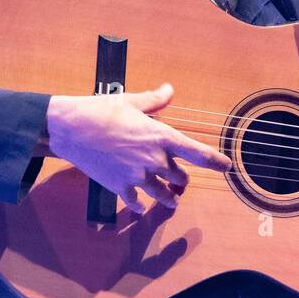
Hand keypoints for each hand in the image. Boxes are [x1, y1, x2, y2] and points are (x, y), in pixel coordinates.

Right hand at [43, 82, 230, 212]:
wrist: (71, 129)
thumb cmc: (102, 111)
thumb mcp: (132, 101)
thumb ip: (155, 100)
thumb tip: (170, 89)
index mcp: (161, 136)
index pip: (198, 153)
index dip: (216, 161)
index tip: (227, 167)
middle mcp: (154, 159)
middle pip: (181, 177)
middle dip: (183, 178)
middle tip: (182, 179)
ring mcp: (137, 176)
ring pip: (164, 195)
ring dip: (170, 198)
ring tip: (173, 200)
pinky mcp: (120, 187)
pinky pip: (136, 203)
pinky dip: (140, 207)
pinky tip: (140, 208)